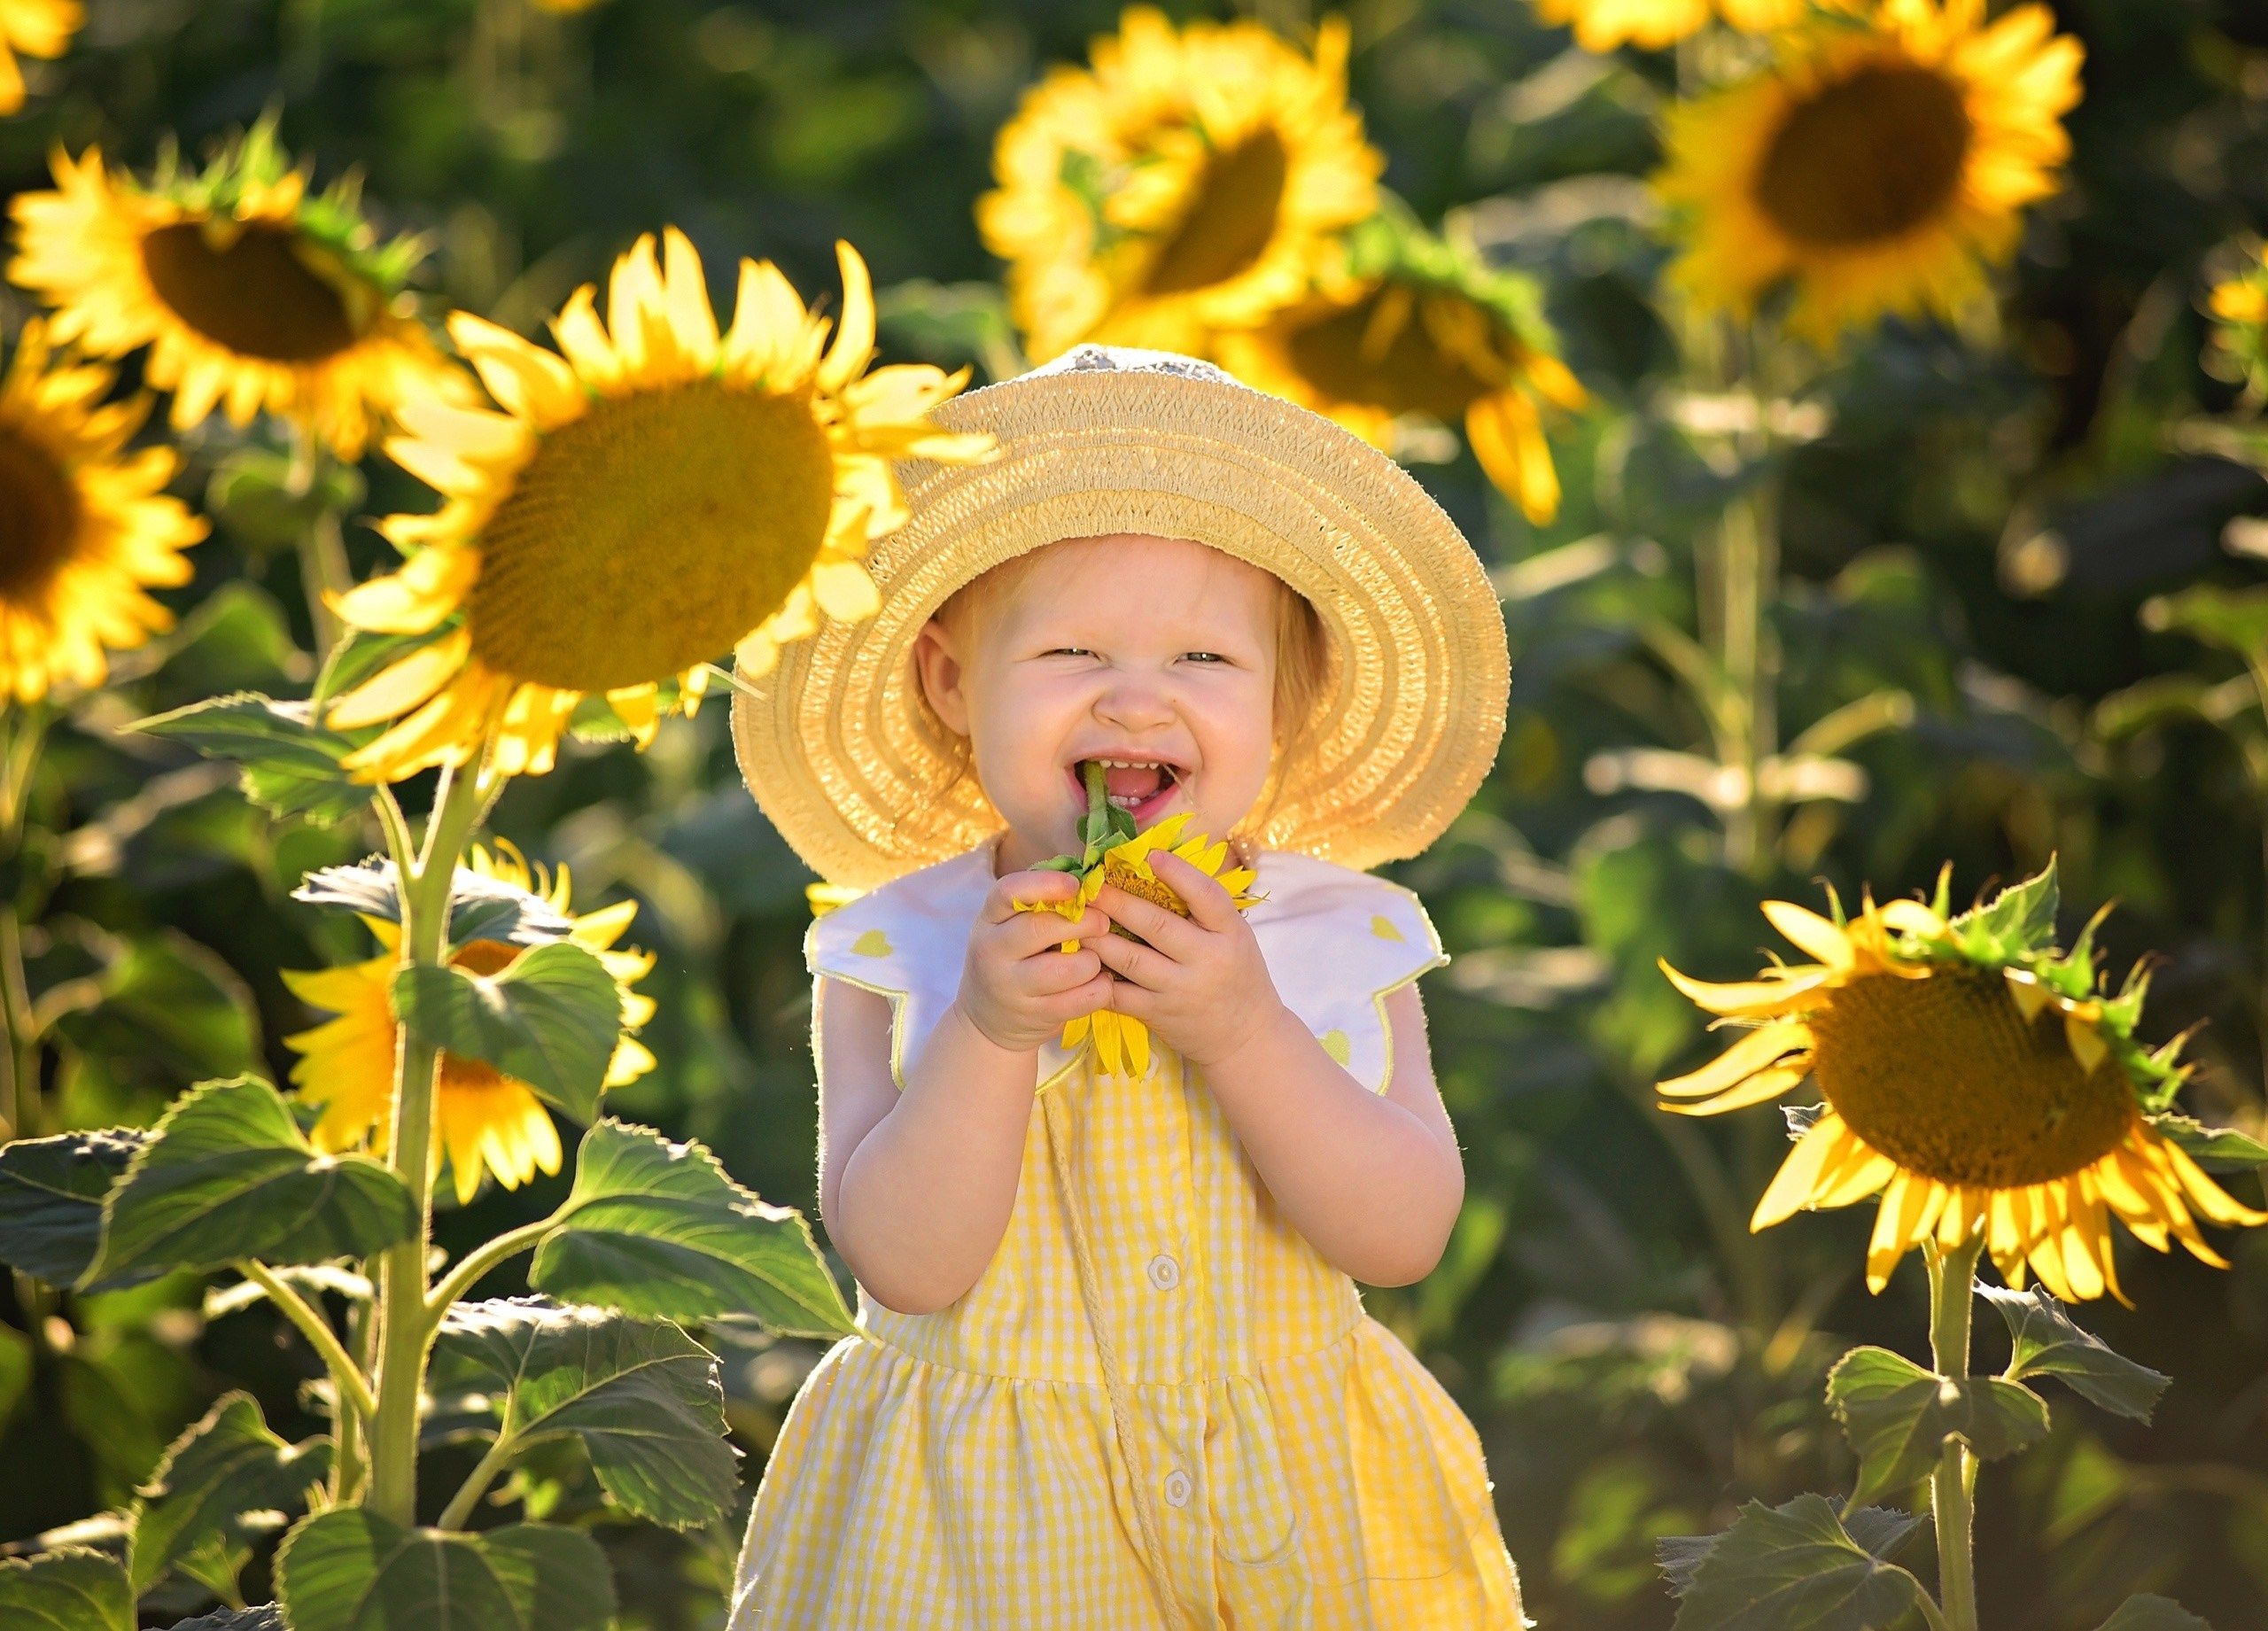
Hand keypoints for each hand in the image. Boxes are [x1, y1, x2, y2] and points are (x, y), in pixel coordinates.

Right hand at [954, 871, 1113, 1052]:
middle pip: (1040, 928)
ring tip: (1096, 958)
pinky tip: (1101, 982)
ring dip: (1091, 961)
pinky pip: (1077, 1001)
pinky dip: (1099, 989)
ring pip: (1062, 970)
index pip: (1009, 892)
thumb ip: (1041, 903)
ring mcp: (1010, 987)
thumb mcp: (1011, 926)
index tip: (1076, 885)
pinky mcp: (1033, 1016)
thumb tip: (1092, 877)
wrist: (987, 1021)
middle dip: (1081, 922)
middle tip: (1103, 922)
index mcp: (989, 919)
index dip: (1046, 884)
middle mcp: (993, 951)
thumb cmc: (1013, 959)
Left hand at [1091, 851, 1283, 1071]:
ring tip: (1077, 919)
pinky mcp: (1158, 1015)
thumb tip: (1158, 863)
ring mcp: (1180, 990)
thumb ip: (1204, 908)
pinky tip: (1079, 959)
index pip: (1207, 897)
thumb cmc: (1236, 974)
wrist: (1245, 1036)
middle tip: (1091, 884)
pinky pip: (1119, 994)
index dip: (1179, 873)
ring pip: (1131, 960)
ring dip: (1099, 937)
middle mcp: (1207, 961)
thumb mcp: (1235, 936)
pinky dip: (1097, 976)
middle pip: (1157, 926)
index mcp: (1230, 934)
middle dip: (1118, 902)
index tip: (1151, 856)